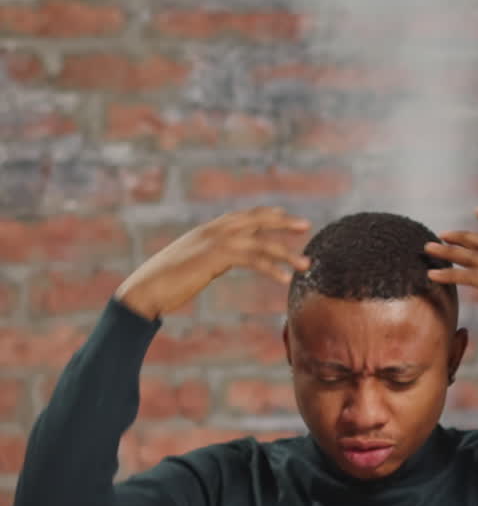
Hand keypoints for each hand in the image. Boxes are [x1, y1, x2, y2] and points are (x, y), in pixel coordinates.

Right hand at [115, 206, 310, 319]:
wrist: (144, 290)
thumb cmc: (163, 283)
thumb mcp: (190, 264)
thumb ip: (208, 258)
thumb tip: (219, 261)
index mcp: (207, 230)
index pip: (242, 216)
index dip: (265, 215)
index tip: (285, 217)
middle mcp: (212, 230)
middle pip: (255, 220)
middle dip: (282, 222)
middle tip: (306, 225)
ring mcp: (214, 241)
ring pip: (259, 242)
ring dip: (285, 253)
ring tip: (306, 264)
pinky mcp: (215, 258)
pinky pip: (251, 260)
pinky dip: (271, 268)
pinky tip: (284, 278)